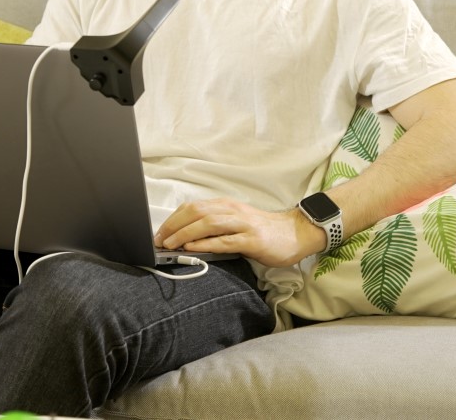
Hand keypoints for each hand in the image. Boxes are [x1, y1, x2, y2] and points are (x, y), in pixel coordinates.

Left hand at [153, 198, 328, 267]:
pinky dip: (206, 244)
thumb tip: (187, 239)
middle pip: (195, 212)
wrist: (296, 233)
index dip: (172, 220)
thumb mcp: (236, 223)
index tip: (160, 233)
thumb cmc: (264, 231)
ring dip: (185, 234)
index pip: (192, 207)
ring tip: (171, 245)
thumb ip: (216, 227)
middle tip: (159, 240)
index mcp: (226, 205)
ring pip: (207, 223)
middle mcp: (232, 210)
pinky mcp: (252, 239)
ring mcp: (243, 224)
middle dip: (173, 226)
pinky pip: (225, 241)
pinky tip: (193, 249)